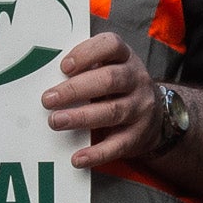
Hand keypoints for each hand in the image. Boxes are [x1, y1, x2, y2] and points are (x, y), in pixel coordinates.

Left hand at [43, 32, 162, 168]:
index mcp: (125, 58)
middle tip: (48, 99)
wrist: (156, 116)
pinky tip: (77, 158)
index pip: (112, 45)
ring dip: (81, 117)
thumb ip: (87, 68)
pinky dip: (97, 153)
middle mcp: (136, 80)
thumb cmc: (119, 88)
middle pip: (109, 80)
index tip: (64, 66)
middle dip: (75, 89)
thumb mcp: (110, 68)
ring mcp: (140, 108)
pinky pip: (117, 145)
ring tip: (55, 121)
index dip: (88, 53)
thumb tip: (47, 76)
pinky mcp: (138, 136)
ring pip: (112, 112)